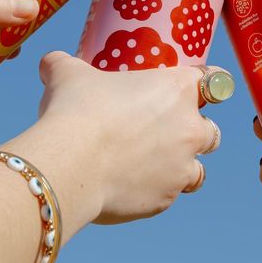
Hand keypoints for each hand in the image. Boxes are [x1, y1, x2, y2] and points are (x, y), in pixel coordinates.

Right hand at [14, 52, 228, 226]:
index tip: (191, 89)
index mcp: (177, 89)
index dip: (204, 83)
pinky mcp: (166, 199)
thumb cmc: (76, 110)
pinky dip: (154, 191)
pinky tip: (130, 185)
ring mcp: (181, 167)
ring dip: (180, 166)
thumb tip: (49, 63)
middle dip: (192, 131)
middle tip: (163, 130)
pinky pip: (169, 195)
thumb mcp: (68, 74)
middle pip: (210, 129)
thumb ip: (64, 64)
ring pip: (197, 169)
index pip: (212, 80)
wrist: (71, 163)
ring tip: (151, 165)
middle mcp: (189, 128)